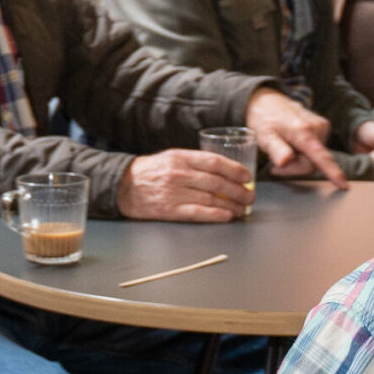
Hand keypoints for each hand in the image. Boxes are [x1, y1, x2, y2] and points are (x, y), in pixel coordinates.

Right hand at [120, 146, 254, 220]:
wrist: (122, 186)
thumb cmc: (151, 172)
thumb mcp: (171, 157)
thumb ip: (194, 162)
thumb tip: (224, 172)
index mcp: (181, 157)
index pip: (215, 162)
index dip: (235, 170)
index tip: (247, 177)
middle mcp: (179, 173)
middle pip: (217, 182)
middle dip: (238, 191)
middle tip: (250, 197)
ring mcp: (174, 192)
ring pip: (211, 198)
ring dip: (231, 205)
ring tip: (242, 209)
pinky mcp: (169, 209)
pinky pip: (198, 212)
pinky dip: (215, 215)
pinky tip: (227, 216)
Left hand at [247, 86, 342, 185]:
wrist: (267, 100)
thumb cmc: (264, 118)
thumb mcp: (264, 136)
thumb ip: (276, 149)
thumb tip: (286, 161)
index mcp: (304, 131)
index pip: (320, 156)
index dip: (332, 172)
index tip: (343, 184)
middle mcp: (318, 127)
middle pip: (312, 163)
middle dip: (294, 168)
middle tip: (276, 164)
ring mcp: (322, 126)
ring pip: (314, 158)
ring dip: (298, 160)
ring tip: (284, 148)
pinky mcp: (323, 127)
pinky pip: (316, 150)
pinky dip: (303, 152)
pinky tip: (292, 144)